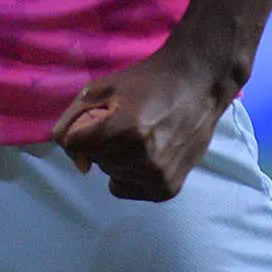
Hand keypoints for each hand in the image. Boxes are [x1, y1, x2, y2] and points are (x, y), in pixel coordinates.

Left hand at [49, 39, 237, 202]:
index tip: (104, 114)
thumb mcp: (101, 87)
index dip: (84, 127)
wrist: (198, 85)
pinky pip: (128, 189)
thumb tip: (78, 161)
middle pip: (93, 159)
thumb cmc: (147, 82)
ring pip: (110, 175)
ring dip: (116, 158)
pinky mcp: (167, 189)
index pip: (74, 144)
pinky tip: (148, 153)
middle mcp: (142, 159)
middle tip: (127, 121)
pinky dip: (131, 174)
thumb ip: (72, 121)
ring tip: (141, 136)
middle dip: (101, 141)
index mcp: (124, 129)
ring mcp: (157, 177)